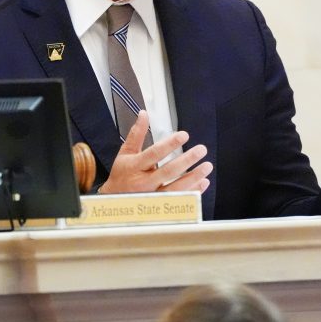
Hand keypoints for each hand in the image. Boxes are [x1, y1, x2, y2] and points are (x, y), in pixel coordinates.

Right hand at [98, 110, 212, 193]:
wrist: (114, 202)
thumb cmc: (121, 175)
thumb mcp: (125, 153)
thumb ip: (136, 134)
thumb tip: (144, 114)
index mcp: (135, 167)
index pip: (153, 154)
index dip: (169, 144)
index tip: (184, 135)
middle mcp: (143, 183)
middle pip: (167, 172)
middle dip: (186, 160)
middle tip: (201, 150)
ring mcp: (152, 197)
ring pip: (176, 189)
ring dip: (193, 177)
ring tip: (207, 166)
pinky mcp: (159, 207)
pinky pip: (179, 200)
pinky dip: (193, 192)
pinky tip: (203, 182)